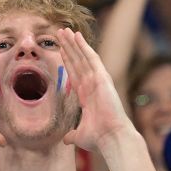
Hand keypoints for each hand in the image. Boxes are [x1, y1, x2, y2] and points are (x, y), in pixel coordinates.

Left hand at [57, 28, 135, 152]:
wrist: (111, 137)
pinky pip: (91, 58)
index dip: (67, 60)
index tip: (60, 49)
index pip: (74, 73)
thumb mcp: (80, 136)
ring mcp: (97, 80)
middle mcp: (92, 85)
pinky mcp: (102, 77)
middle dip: (68, 47)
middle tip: (59, 33)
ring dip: (73, 43)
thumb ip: (72, 135)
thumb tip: (65, 140)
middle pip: (77, 61)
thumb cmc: (99, 138)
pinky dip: (84, 46)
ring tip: (63, 30)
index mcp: (86, 95)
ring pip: (82, 56)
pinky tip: (76, 36)